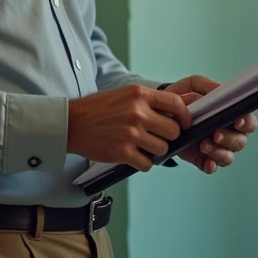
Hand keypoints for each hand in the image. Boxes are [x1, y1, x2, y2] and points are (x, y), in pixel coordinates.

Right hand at [67, 85, 191, 171]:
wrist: (73, 123)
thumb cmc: (98, 108)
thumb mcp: (125, 94)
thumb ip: (148, 101)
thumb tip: (173, 113)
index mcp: (139, 95)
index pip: (176, 104)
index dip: (185, 116)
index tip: (184, 123)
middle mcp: (138, 113)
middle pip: (173, 130)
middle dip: (168, 136)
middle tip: (157, 137)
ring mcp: (131, 133)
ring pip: (163, 149)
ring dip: (156, 151)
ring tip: (143, 147)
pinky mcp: (123, 152)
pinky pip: (148, 164)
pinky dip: (144, 163)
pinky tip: (134, 156)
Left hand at [163, 75, 257, 173]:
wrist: (162, 111)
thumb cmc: (184, 97)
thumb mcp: (194, 85)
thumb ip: (209, 87)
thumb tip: (223, 90)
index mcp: (231, 116)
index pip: (248, 122)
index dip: (247, 123)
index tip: (237, 121)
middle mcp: (229, 134)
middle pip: (240, 142)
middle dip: (230, 139)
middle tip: (216, 134)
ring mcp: (217, 148)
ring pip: (228, 157)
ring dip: (219, 152)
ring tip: (203, 145)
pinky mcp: (202, 159)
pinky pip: (211, 167)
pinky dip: (211, 166)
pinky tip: (208, 163)